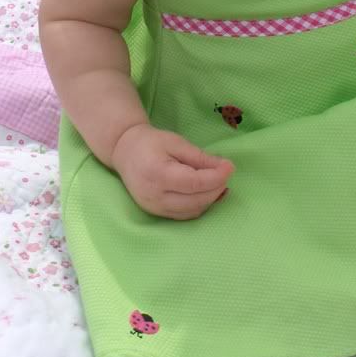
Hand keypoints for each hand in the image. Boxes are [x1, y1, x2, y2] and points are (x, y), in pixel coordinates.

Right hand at [111, 122, 233, 219]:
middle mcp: (155, 196)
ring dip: (210, 199)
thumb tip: (224, 167)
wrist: (125, 152)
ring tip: (220, 182)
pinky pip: (184, 214)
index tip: (230, 167)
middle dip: (216, 188)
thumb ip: (199, 157)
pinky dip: (200, 205)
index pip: (194, 183)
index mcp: (158, 174)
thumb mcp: (176, 143)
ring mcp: (154, 208)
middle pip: (195, 200)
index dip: (216, 177)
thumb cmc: (151, 142)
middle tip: (226, 172)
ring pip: (192, 211)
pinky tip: (208, 193)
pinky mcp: (156, 213)